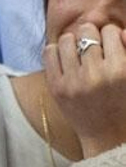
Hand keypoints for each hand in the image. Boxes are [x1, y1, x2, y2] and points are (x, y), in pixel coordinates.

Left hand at [43, 23, 125, 157]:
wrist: (107, 135)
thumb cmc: (124, 102)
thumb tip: (121, 31)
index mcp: (121, 69)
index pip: (111, 31)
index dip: (111, 35)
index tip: (110, 45)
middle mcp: (97, 74)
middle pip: (88, 32)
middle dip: (91, 35)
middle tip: (93, 47)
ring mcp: (74, 81)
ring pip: (66, 39)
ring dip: (72, 41)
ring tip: (78, 51)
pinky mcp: (56, 88)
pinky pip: (49, 54)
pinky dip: (55, 50)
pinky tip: (63, 57)